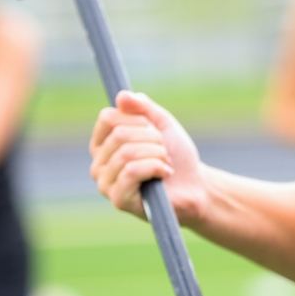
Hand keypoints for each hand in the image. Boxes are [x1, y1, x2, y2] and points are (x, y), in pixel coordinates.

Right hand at [90, 91, 207, 225]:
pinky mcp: (118, 200)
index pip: (108, 117)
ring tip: (166, 162)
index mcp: (103, 145)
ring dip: (157, 153)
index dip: (137, 119)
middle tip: (164, 151)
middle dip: (151, 138)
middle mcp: (98, 164)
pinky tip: (164, 174)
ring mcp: (106, 184)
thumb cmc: (176, 155)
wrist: (195, 185)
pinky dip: (155, 167)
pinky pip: (131, 171)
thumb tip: (121, 95)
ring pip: (127, 152)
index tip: (153, 129)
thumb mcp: (162, 124)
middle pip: (119, 134)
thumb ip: (143, 108)